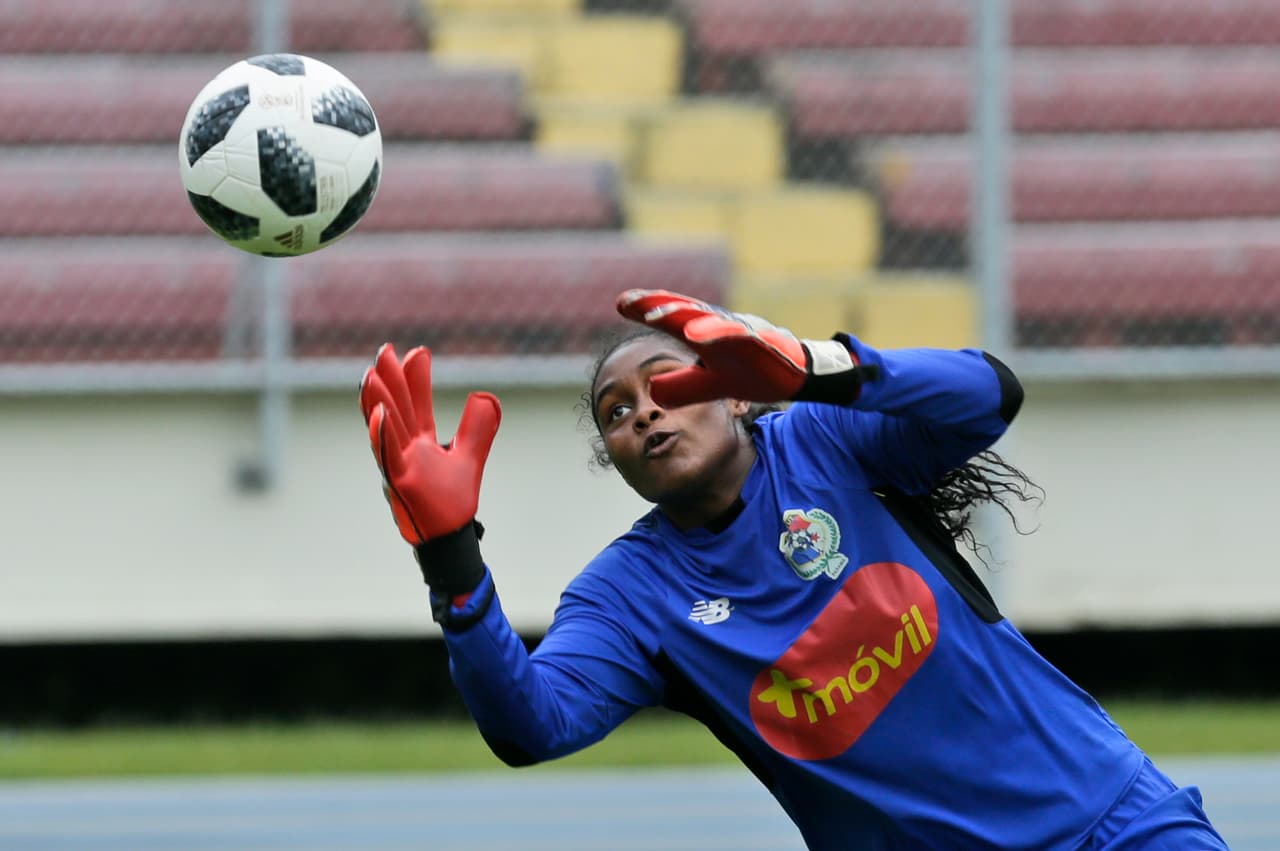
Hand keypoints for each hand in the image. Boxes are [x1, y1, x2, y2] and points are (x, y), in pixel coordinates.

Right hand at [359, 344, 500, 594]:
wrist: (450, 539)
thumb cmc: (451, 503)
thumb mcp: (469, 458)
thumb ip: (477, 429)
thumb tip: (486, 396)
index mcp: (419, 444)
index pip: (415, 405)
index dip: (416, 379)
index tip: (417, 351)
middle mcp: (405, 451)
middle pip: (396, 409)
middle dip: (390, 380)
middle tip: (383, 351)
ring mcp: (399, 466)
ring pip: (385, 429)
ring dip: (377, 401)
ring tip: (371, 374)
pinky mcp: (400, 483)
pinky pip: (388, 456)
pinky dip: (382, 435)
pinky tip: (379, 413)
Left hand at [616, 289, 871, 407]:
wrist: (799, 376)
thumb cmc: (755, 372)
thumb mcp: (712, 385)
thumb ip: (683, 386)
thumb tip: (653, 391)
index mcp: (708, 333)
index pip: (674, 317)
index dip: (649, 307)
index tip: (621, 302)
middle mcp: (722, 326)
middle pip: (686, 311)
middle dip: (658, 304)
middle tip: (629, 301)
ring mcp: (743, 331)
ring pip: (709, 319)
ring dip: (682, 315)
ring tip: (655, 315)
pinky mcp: (763, 342)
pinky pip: (738, 335)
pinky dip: (717, 332)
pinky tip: (697, 334)